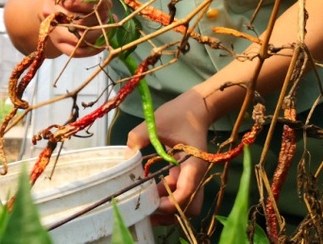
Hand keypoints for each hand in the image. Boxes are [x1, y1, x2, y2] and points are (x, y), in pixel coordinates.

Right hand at [37, 0, 111, 57]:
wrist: (46, 2)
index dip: (94, 2)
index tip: (104, 1)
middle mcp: (50, 11)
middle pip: (79, 20)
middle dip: (99, 17)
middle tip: (108, 12)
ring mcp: (52, 29)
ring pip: (78, 38)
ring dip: (99, 33)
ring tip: (107, 25)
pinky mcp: (58, 43)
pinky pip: (75, 52)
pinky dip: (92, 50)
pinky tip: (103, 42)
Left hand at [126, 90, 214, 220]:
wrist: (195, 109)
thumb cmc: (179, 114)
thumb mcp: (156, 122)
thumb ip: (138, 137)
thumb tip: (126, 158)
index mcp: (194, 164)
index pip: (186, 192)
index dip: (170, 203)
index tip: (152, 203)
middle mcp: (196, 175)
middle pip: (189, 207)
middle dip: (171, 213)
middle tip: (148, 211)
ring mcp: (192, 177)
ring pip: (185, 204)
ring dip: (167, 208)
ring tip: (145, 206)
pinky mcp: (185, 176)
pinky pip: (179, 194)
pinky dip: (166, 199)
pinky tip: (149, 195)